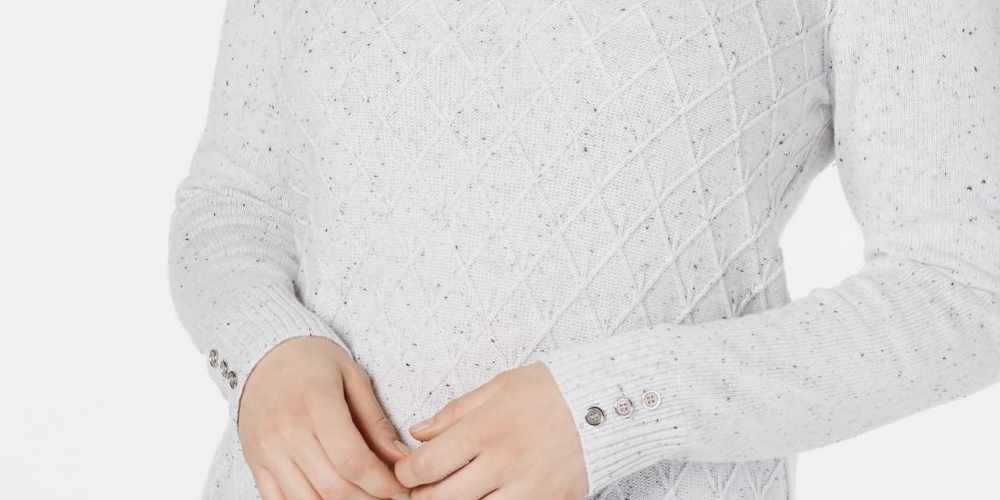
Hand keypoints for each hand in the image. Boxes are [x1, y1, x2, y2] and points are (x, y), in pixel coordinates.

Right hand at [238, 336, 412, 499]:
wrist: (264, 353)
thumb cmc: (315, 362)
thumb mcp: (353, 378)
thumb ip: (376, 421)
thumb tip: (401, 459)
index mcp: (316, 404)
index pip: (353, 461)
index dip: (382, 484)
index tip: (402, 488)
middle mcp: (286, 431)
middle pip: (334, 487)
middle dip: (369, 499)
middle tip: (390, 497)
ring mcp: (266, 450)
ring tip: (365, 497)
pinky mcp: (255, 462)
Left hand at [393, 361, 588, 499]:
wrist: (611, 403)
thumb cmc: (554, 390)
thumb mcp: (500, 386)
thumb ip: (455, 412)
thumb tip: (417, 432)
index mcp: (487, 429)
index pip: (425, 466)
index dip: (406, 473)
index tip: (408, 470)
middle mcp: (504, 463)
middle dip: (422, 497)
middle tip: (423, 488)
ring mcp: (528, 489)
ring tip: (458, 491)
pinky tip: (488, 495)